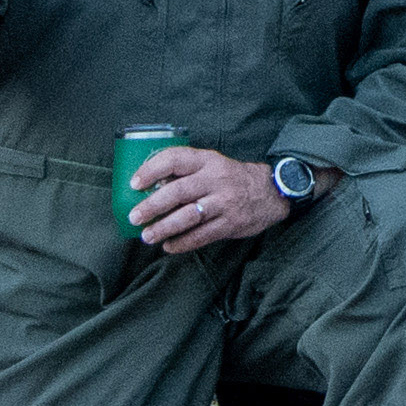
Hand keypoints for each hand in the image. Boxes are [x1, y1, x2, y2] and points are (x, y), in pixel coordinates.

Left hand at [125, 146, 299, 257]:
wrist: (271, 192)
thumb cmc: (232, 178)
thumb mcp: (212, 164)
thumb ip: (187, 173)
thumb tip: (151, 187)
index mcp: (207, 160)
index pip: (174, 159)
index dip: (151, 170)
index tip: (134, 184)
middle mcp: (215, 179)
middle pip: (178, 191)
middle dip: (152, 206)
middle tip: (134, 217)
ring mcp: (224, 202)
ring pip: (188, 216)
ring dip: (164, 228)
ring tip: (147, 236)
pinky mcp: (230, 223)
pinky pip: (202, 235)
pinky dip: (183, 243)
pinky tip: (169, 246)